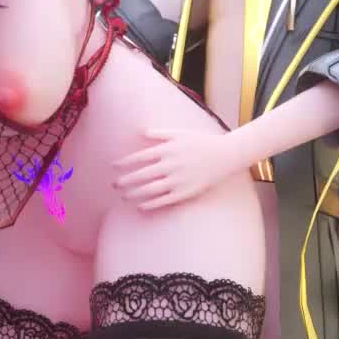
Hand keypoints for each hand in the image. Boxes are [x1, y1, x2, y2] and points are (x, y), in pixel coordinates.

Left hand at [113, 128, 238, 210]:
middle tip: (114, 184)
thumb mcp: (180, 133)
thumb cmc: (200, 142)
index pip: (140, 157)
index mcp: (167, 149)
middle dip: (125, 180)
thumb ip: (159, 134)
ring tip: (123, 196)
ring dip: (134, 193)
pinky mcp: (185, 192)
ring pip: (150, 189)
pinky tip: (140, 206)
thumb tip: (140, 132)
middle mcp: (170, 165)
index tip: (114, 167)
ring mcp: (177, 180)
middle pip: (142, 175)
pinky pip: (163, 200)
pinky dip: (150, 204)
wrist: (224, 156)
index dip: (125, 163)